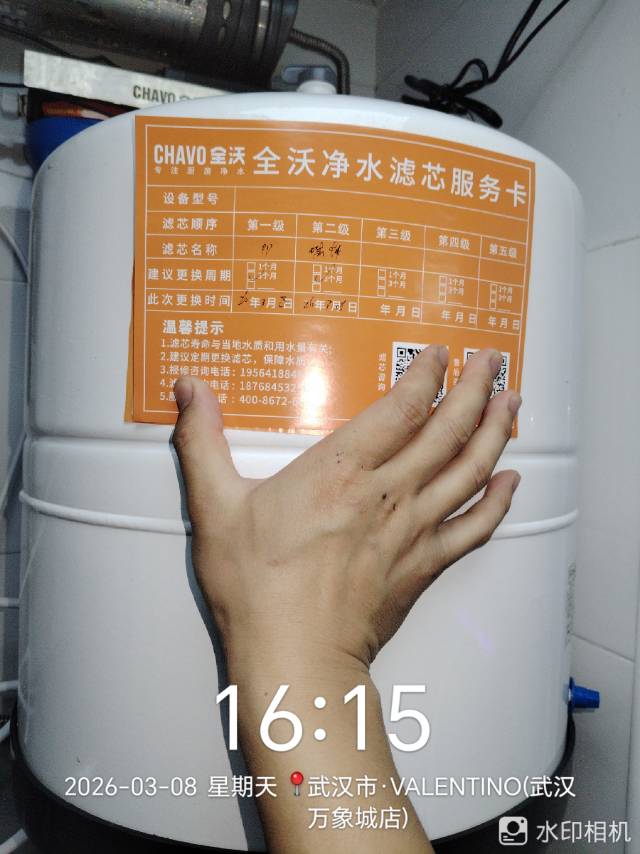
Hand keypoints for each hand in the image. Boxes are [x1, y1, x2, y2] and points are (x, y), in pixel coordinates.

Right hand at [171, 345, 520, 669]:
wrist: (294, 658)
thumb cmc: (256, 587)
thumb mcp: (215, 506)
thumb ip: (203, 440)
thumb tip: (188, 389)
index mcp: (341, 471)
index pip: (402, 407)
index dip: (428, 373)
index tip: (441, 352)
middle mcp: (388, 494)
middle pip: (448, 429)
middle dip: (476, 388)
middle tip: (494, 360)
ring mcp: (413, 531)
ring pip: (470, 470)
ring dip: (496, 431)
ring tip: (512, 401)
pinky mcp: (424, 566)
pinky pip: (475, 527)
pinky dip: (498, 501)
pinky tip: (511, 481)